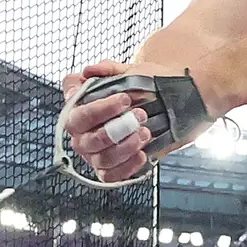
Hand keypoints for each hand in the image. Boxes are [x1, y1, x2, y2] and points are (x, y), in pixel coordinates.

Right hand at [58, 64, 204, 186]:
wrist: (171, 103)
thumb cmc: (144, 88)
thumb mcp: (129, 72)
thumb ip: (108, 69)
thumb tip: (90, 70)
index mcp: (80, 111)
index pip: (76, 114)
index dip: (98, 109)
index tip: (124, 99)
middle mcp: (83, 135)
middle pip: (86, 140)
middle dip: (115, 129)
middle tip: (139, 115)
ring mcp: (95, 154)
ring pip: (101, 159)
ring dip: (124, 147)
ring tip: (145, 133)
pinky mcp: (110, 169)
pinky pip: (111, 176)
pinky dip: (127, 166)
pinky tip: (142, 154)